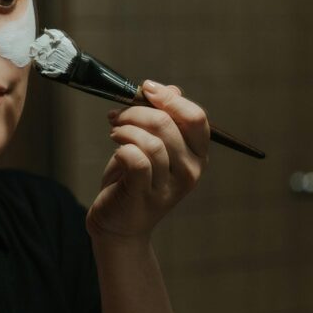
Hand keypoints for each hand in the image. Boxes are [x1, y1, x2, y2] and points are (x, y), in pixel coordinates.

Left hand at [86, 81, 208, 241]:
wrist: (119, 224)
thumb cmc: (134, 180)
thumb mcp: (152, 144)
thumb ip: (164, 118)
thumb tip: (171, 90)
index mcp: (197, 155)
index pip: (196, 117)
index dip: (170, 98)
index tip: (146, 88)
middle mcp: (190, 172)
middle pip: (168, 125)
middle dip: (137, 112)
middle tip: (118, 116)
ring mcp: (169, 187)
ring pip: (151, 142)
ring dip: (126, 129)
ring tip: (115, 132)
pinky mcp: (144, 196)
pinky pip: (136, 160)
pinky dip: (122, 147)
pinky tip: (116, 149)